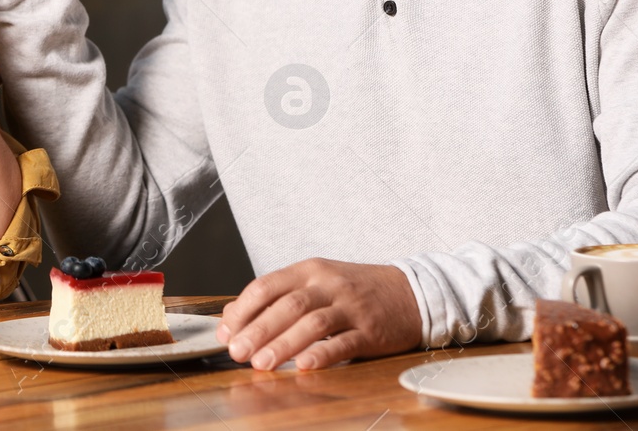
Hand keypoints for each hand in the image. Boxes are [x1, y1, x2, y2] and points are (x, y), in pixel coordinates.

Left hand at [216, 260, 420, 369]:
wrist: (411, 292)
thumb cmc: (355, 290)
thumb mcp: (316, 281)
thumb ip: (277, 296)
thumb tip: (232, 314)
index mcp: (309, 270)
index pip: (267, 285)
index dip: (243, 310)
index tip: (226, 332)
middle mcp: (328, 284)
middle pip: (287, 305)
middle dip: (257, 330)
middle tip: (237, 352)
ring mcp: (350, 307)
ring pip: (312, 323)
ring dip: (283, 344)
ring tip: (262, 363)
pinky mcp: (370, 330)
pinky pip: (343, 342)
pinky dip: (322, 354)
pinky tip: (304, 366)